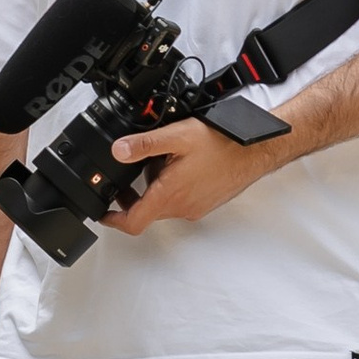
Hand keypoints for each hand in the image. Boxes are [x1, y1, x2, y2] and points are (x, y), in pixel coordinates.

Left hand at [102, 113, 285, 232]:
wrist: (255, 151)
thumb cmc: (223, 144)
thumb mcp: (177, 137)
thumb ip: (144, 145)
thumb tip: (118, 151)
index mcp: (170, 195)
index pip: (133, 222)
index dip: (112, 220)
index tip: (102, 211)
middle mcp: (182, 208)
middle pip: (146, 211)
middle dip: (135, 193)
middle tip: (133, 170)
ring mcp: (195, 208)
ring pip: (164, 204)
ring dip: (156, 187)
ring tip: (164, 159)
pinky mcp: (206, 203)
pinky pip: (180, 200)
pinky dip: (173, 187)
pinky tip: (182, 164)